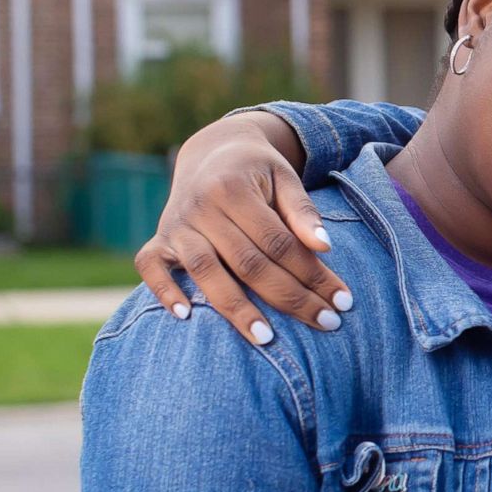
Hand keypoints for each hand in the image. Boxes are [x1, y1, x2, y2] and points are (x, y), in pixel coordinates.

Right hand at [134, 112, 352, 344]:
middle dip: (290, 298)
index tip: (341, 300)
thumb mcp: (284, 177)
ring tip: (266, 339)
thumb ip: (302, 211)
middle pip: (248, 263)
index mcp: (234, 190)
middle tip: (326, 324)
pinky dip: (164, 292)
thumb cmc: (257, 171)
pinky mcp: (158, 240)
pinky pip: (150, 267)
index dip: (312, 273)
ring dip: (236, 308)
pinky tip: (186, 317)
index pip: (279, 242)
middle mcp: (201, 208)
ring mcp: (175, 226)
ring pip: (206, 272)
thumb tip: (324, 246)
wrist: (212, 152)